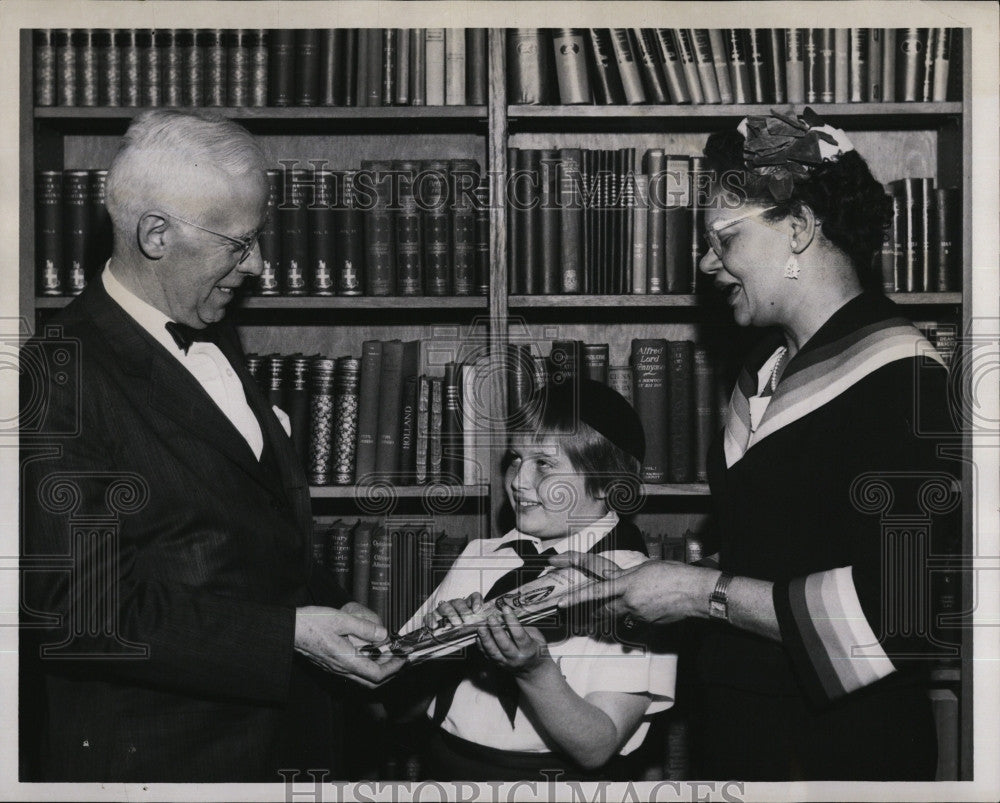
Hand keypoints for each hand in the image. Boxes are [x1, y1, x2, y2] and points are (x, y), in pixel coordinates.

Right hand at [294, 606, 403, 686]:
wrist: (289, 630)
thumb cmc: (312, 623)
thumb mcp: (341, 620)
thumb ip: (364, 628)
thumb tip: (383, 634)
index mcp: (347, 661)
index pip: (377, 675)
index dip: (394, 668)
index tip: (402, 657)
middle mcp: (342, 669)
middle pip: (371, 681)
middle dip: (388, 671)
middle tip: (397, 657)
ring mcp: (335, 668)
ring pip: (362, 677)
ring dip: (377, 668)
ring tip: (385, 653)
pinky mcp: (330, 664)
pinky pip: (352, 671)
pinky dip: (365, 664)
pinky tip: (367, 650)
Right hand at [425, 592, 484, 629]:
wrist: (447, 639)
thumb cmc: (463, 632)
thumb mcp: (473, 628)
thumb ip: (478, 625)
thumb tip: (484, 624)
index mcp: (467, 606)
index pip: (474, 597)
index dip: (476, 601)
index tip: (477, 610)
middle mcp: (454, 605)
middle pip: (458, 602)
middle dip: (463, 611)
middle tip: (467, 620)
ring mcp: (442, 611)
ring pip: (445, 606)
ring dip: (450, 614)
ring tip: (456, 624)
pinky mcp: (432, 617)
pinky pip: (430, 616)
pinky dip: (431, 620)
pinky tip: (435, 626)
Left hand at [477, 607, 550, 677]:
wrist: (532, 670)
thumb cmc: (535, 649)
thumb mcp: (536, 637)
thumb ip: (523, 627)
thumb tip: (507, 614)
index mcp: (528, 650)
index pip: (519, 635)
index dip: (512, 621)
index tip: (506, 608)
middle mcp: (516, 658)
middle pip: (504, 644)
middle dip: (496, 630)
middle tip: (491, 617)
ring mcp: (505, 663)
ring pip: (493, 651)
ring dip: (485, 638)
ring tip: (481, 626)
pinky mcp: (497, 664)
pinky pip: (487, 655)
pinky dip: (481, 645)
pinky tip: (478, 635)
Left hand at [549, 552, 719, 625]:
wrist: (694, 591)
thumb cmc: (673, 574)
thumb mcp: (646, 568)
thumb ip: (630, 577)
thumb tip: (624, 584)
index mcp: (626, 581)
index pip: (595, 589)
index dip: (576, 596)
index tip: (560, 602)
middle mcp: (628, 599)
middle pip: (602, 609)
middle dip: (588, 613)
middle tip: (575, 616)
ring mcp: (637, 613)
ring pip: (617, 616)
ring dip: (611, 615)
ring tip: (603, 616)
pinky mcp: (647, 623)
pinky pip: (635, 621)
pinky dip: (635, 617)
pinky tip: (647, 609)